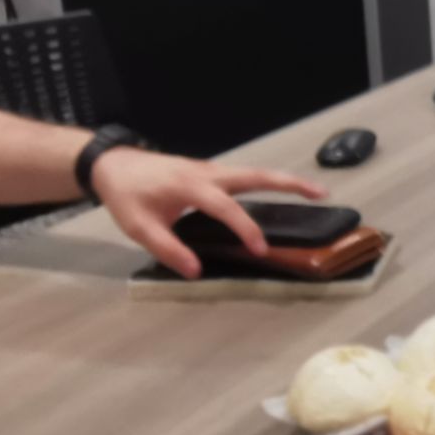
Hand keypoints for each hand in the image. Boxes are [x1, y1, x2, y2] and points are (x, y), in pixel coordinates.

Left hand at [89, 147, 325, 278]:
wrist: (112, 164)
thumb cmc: (125, 194)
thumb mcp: (138, 227)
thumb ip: (168, 249)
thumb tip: (196, 270)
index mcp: (190, 186)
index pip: (226, 208)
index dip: (245, 228)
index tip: (261, 249)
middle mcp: (207, 173)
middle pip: (256, 175)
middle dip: (290, 184)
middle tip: (321, 193)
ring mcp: (211, 170)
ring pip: (255, 173)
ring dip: (285, 181)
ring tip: (315, 191)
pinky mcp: (210, 173)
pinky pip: (244, 177)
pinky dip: (267, 183)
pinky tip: (278, 194)